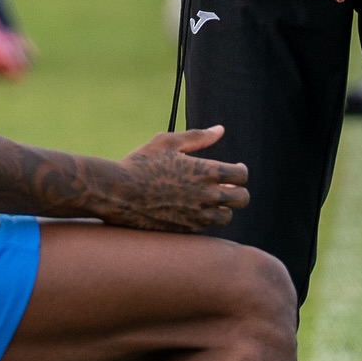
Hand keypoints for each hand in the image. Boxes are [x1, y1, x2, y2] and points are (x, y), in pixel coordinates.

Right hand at [105, 126, 249, 232]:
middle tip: (228, 185)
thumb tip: (220, 130)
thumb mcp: (168, 142)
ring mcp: (197, 216)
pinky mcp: (186, 230)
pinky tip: (194, 209)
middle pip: (242, 199)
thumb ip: (198, 137)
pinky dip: (206, 219)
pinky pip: (207, 228)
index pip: (241, 175)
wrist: (119, 194)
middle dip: (239, 191)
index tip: (234, 168)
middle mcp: (206, 196)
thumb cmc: (141, 163)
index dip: (240, 170)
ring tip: (211, 198)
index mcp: (205, 171)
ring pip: (227, 217)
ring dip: (223, 207)